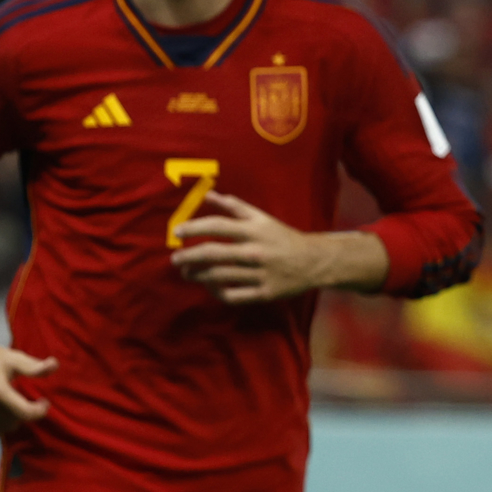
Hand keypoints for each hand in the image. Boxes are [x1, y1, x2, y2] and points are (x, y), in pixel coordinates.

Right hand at [0, 337, 55, 433]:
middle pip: (14, 423)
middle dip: (24, 413)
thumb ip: (35, 367)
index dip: (40, 410)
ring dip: (9, 420)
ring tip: (11, 406)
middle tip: (26, 402)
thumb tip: (55, 365)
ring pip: (0, 429)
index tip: (43, 402)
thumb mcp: (14, 359)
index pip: (26, 413)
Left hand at [170, 193, 356, 302]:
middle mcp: (257, 251)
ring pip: (220, 276)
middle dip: (189, 257)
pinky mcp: (265, 293)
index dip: (194, 228)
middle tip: (176, 259)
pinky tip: (210, 286)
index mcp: (255, 230)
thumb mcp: (262, 218)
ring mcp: (261, 274)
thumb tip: (208, 195)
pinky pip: (233, 296)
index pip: (218, 226)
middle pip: (214, 254)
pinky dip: (217, 292)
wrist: (315, 261)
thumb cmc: (283, 238)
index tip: (177, 232)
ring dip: (198, 275)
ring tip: (188, 272)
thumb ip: (234, 207)